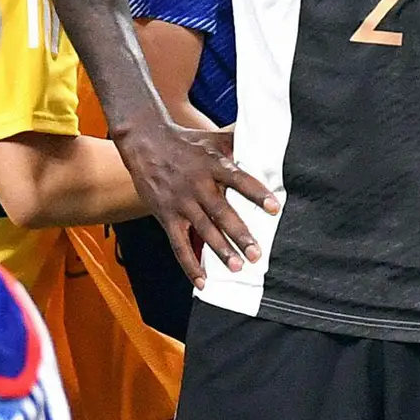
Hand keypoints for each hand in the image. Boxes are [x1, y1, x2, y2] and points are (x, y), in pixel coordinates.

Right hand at [117, 116, 277, 279]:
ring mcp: (181, 202)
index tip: (274, 208)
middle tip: (255, 253)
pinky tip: (202, 281)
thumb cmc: (186, 143)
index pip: (239, 179)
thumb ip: (238, 144)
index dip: (256, 193)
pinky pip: (178, 244)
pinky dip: (189, 265)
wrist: (145, 143)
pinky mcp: (166, 216)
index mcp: (213, 165)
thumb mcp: (213, 138)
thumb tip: (265, 146)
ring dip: (220, 250)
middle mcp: (197, 185)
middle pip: (221, 212)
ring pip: (203, 230)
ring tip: (236, 267)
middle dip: (239, 234)